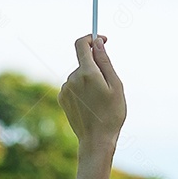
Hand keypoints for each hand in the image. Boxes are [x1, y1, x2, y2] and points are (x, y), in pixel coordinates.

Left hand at [58, 35, 126, 150]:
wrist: (96, 140)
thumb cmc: (111, 113)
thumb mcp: (115, 85)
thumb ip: (105, 61)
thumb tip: (98, 43)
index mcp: (87, 73)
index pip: (81, 44)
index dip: (91, 38)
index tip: (102, 39)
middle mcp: (72, 78)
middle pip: (83, 61)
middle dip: (95, 66)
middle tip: (108, 85)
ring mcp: (65, 89)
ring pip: (79, 75)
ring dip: (89, 79)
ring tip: (100, 99)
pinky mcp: (62, 98)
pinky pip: (73, 86)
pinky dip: (82, 89)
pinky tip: (90, 104)